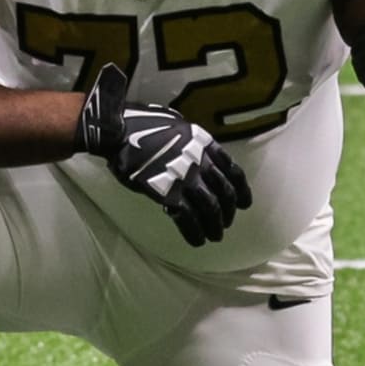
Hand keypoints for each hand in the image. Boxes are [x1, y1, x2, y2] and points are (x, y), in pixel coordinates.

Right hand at [76, 64, 251, 246]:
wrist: (118, 132)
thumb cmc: (141, 124)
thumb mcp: (176, 125)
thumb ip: (190, 142)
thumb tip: (195, 154)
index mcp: (204, 142)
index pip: (232, 170)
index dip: (242, 190)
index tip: (245, 203)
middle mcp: (200, 160)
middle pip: (224, 192)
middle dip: (228, 211)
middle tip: (226, 224)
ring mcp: (185, 177)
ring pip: (210, 208)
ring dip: (215, 226)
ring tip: (215, 237)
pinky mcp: (168, 193)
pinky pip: (188, 218)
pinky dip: (195, 232)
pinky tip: (198, 241)